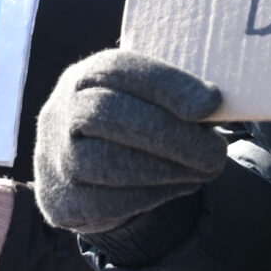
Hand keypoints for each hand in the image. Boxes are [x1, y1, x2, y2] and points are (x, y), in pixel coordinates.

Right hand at [32, 50, 226, 236]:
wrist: (78, 172)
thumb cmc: (126, 124)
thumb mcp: (141, 99)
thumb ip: (171, 96)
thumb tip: (215, 106)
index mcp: (85, 76)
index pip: (119, 69)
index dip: (166, 84)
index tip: (211, 103)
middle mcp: (60, 112)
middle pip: (107, 114)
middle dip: (169, 133)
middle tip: (215, 151)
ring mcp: (55, 158)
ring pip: (105, 161)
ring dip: (164, 168)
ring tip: (203, 169)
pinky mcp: (63, 201)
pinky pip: (107, 201)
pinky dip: (151, 195)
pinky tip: (180, 185)